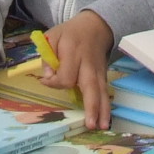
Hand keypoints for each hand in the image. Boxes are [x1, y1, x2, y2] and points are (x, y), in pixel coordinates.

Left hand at [44, 10, 115, 130]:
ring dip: (102, 111)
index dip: (55, 81)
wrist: (95, 27)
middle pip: (91, 87)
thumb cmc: (70, 33)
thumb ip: (47, 55)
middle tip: (90, 123)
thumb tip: (47, 76)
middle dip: (91, 106)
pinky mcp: (103, 77)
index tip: (47, 78)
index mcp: (74, 52)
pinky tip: (104, 121)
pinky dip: (106, 108)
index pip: (66, 76)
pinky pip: (105, 93)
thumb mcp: (52, 36)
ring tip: (101, 127)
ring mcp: (99, 72)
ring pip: (102, 93)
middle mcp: (89, 65)